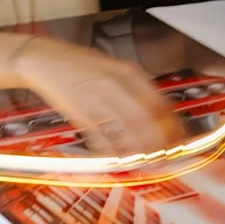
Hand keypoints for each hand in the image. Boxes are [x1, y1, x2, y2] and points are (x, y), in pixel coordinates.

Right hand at [16, 37, 181, 154]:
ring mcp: (98, 98)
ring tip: (146, 164)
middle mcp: (117, 84)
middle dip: (160, 144)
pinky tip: (118, 160)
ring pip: (127, 132)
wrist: (44, 59)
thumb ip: (135, 89)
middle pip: (148, 121)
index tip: (180, 142)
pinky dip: (113, 153)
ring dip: (139, 152)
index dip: (173, 128)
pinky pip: (102, 138)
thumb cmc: (80, 65)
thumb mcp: (114, 69)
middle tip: (166, 159)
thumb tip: (157, 115)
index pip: (161, 104)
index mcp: (129, 72)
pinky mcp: (80, 112)